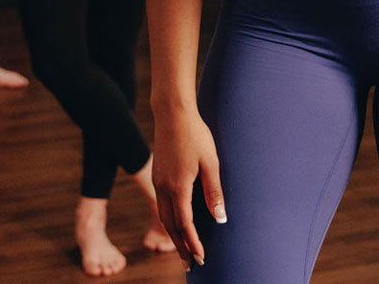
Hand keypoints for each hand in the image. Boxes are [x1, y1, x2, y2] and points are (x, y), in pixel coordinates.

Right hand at [153, 105, 225, 270]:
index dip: (193, 243)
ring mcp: (159, 182)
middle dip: (181, 246)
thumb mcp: (210, 163)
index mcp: (178, 187)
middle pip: (171, 226)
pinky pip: (162, 205)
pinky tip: (176, 224)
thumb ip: (214, 192)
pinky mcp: (158, 176)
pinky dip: (169, 220)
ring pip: (164, 217)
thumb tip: (220, 219)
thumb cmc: (195, 135)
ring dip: (174, 235)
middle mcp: (164, 188)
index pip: (185, 224)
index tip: (201, 257)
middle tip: (190, 264)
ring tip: (183, 249)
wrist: (173, 114)